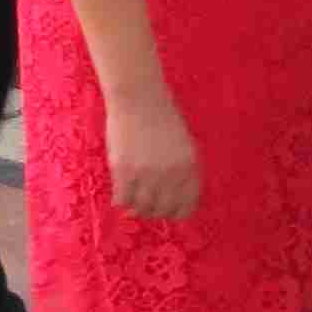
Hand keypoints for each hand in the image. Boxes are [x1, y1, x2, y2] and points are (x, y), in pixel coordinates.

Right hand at [105, 88, 200, 219]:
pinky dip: (122, 201)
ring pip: (142, 209)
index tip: (168, 211)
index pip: (187, 207)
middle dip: (155, 213)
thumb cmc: (163, 118)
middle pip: (163, 211)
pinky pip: (123, 199)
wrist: (139, 99)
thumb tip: (177, 198)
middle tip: (147, 207)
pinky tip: (121, 193)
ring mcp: (147, 174)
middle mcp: (171, 175)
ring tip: (133, 201)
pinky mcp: (124, 171)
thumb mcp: (185, 145)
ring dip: (137, 209)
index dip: (176, 213)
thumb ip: (184, 171)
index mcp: (190, 168)